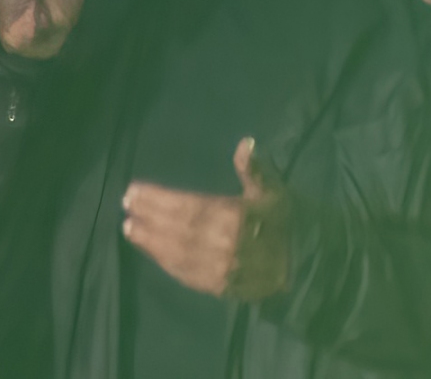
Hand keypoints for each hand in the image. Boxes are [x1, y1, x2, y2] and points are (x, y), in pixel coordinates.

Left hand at [122, 137, 288, 301]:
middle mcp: (223, 245)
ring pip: (177, 253)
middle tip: (126, 206)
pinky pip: (186, 275)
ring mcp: (219, 270)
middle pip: (178, 229)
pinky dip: (165, 262)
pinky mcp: (218, 288)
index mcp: (235, 218)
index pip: (188, 206)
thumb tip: (245, 143)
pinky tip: (151, 251)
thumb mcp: (273, 191)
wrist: (303, 265)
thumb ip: (255, 169)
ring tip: (129, 229)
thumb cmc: (284, 221)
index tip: (135, 190)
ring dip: (150, 242)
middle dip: (149, 217)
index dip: (159, 199)